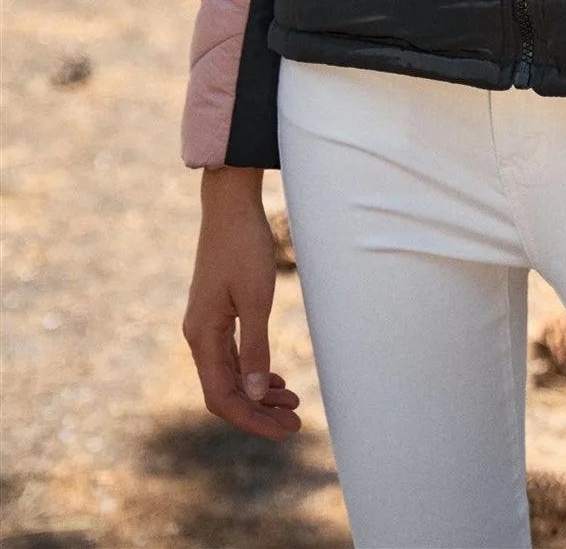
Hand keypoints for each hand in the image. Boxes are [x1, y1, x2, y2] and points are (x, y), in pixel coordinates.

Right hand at [182, 170, 302, 440]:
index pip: (222, 396)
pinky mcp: (217, 313)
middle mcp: (199, 336)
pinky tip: (276, 379)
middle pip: (225, 391)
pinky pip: (233, 356)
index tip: (284, 430)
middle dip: (259, 412)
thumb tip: (258, 394)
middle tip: (295, 424)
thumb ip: (256, 348)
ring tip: (293, 405)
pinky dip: (254, 371)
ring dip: (259, 393)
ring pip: (230, 375)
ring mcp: (206, 325)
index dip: (252, 419)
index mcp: (202, 336)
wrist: (230, 205)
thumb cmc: (244, 247)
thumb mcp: (256, 298)